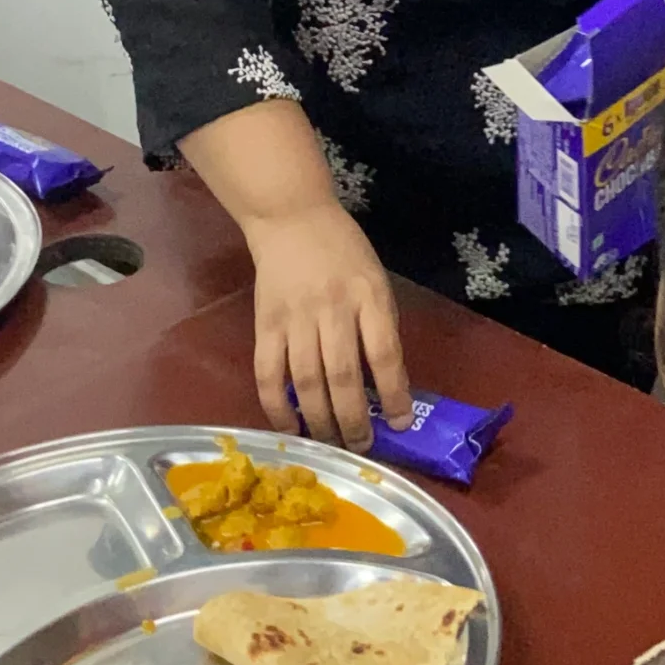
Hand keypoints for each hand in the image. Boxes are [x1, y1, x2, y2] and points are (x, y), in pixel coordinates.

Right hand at [249, 199, 410, 449]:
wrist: (291, 218)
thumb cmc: (343, 252)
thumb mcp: (376, 281)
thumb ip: (381, 327)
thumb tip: (387, 386)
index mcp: (367, 295)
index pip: (384, 353)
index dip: (392, 393)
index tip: (399, 423)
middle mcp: (332, 308)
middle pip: (343, 374)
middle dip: (353, 419)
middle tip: (361, 446)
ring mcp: (295, 317)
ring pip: (306, 380)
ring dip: (319, 420)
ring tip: (332, 444)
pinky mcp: (265, 324)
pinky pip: (268, 373)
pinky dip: (277, 406)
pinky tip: (291, 428)